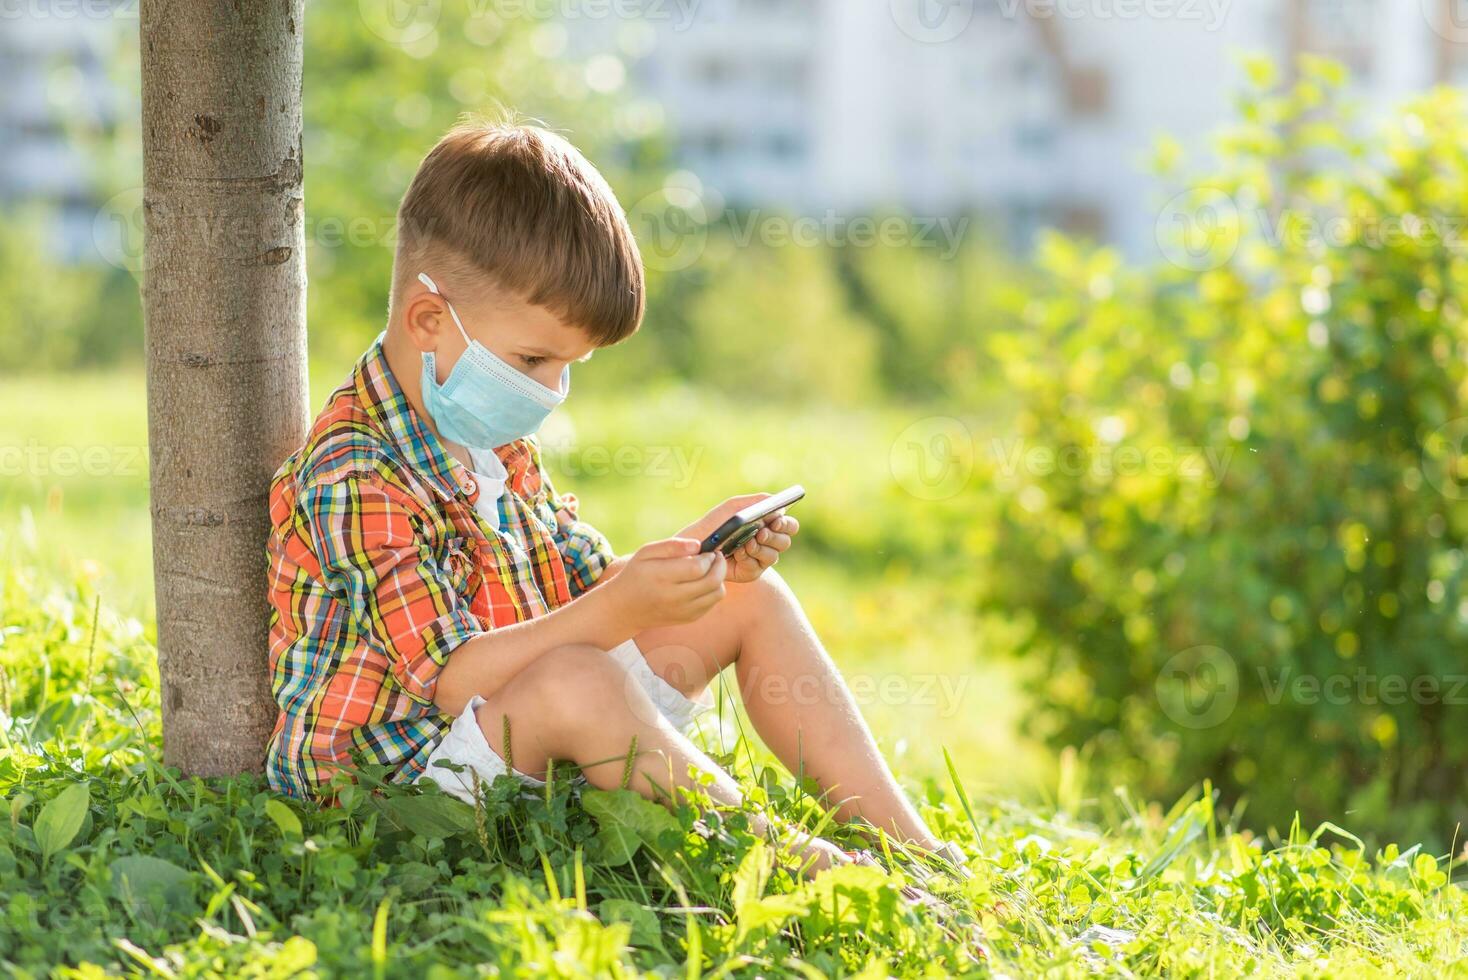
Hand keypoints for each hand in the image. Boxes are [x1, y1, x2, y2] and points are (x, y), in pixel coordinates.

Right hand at [603, 537, 726, 632]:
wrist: (625, 608)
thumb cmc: (636, 574)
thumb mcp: (645, 553)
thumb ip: (671, 546)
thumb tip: (698, 545)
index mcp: (661, 577)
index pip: (698, 567)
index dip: (709, 557)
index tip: (708, 551)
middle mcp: (673, 597)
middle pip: (712, 581)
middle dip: (720, 566)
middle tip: (716, 557)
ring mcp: (682, 611)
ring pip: (716, 594)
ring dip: (719, 579)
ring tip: (710, 570)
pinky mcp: (688, 619)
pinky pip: (712, 604)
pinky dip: (713, 591)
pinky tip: (703, 583)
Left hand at [679, 494, 799, 584]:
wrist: (696, 546)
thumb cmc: (715, 523)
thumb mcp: (734, 507)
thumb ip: (756, 501)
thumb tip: (778, 501)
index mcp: (767, 524)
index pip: (789, 525)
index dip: (786, 524)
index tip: (776, 521)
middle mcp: (767, 542)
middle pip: (785, 541)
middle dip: (774, 537)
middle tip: (761, 534)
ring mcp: (760, 558)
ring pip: (774, 555)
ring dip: (760, 548)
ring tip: (746, 544)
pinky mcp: (751, 571)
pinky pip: (758, 566)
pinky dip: (748, 558)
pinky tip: (737, 554)